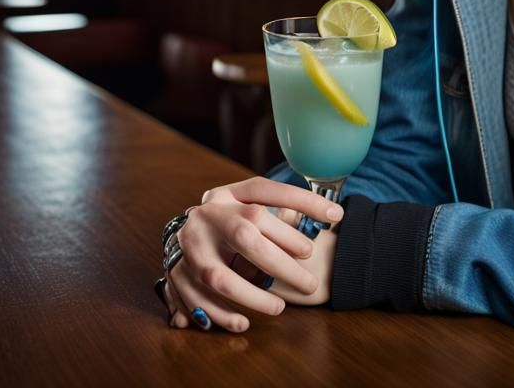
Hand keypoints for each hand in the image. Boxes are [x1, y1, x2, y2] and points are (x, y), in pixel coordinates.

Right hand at [161, 177, 342, 332]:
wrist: (187, 236)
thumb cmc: (234, 224)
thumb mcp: (254, 210)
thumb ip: (283, 215)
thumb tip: (332, 216)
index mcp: (230, 194)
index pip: (267, 191)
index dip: (302, 201)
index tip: (336, 215)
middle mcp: (208, 214)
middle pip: (246, 234)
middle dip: (282, 262)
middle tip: (310, 284)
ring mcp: (190, 244)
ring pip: (220, 275)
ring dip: (251, 296)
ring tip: (280, 308)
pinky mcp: (176, 271)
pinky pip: (198, 299)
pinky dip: (221, 314)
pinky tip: (244, 322)